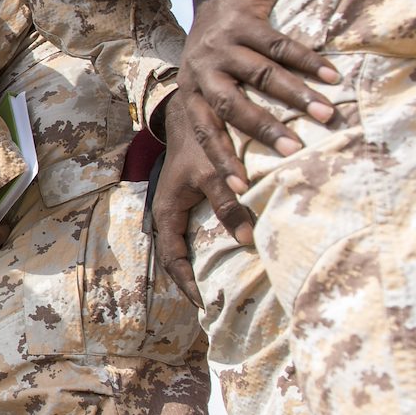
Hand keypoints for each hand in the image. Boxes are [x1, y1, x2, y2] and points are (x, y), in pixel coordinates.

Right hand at [149, 89, 251, 305]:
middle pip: (180, 259)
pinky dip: (216, 248)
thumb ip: (228, 204)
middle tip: (218, 304)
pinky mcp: (198, 202)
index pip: (174, 260)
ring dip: (206, 267)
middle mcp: (173, 215)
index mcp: (167, 212)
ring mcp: (184, 210)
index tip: (207, 303)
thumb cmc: (199, 140)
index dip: (189, 284)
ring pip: (190, 248)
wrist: (192, 110)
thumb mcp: (212, 174)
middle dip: (196, 282)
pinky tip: (237, 255)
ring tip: (226, 286)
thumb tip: (248, 241)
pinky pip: (202, 234)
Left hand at [183, 0, 338, 190]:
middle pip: (230, 106)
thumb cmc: (221, 48)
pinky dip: (307, 60)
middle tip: (294, 149)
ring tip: (326, 114)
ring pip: (261, 74)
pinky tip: (331, 75)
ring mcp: (222, 44)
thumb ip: (223, 112)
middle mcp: (202, 70)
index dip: (221, 159)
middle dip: (263, 129)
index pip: (204, 132)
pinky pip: (279, 44)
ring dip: (296, 95)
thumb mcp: (209, 80)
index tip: (240, 186)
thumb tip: (249, 158)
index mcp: (192, 91)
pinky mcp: (244, 21)